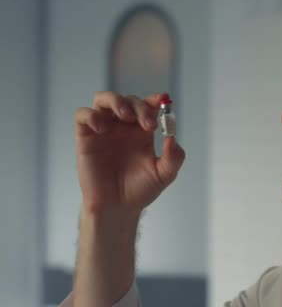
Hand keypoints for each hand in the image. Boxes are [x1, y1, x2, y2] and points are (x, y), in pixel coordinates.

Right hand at [74, 91, 185, 217]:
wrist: (118, 208)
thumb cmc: (140, 190)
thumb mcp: (164, 175)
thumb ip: (173, 158)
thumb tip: (172, 138)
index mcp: (142, 131)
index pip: (149, 106)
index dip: (156, 99)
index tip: (163, 100)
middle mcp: (123, 126)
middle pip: (129, 100)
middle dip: (140, 107)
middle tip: (148, 124)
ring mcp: (104, 129)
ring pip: (104, 99)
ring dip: (116, 101)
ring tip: (126, 116)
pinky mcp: (86, 137)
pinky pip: (83, 115)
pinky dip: (91, 115)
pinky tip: (102, 128)